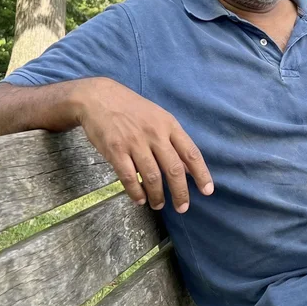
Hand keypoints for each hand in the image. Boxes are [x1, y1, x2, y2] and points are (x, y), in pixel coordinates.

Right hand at [74, 78, 212, 212]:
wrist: (99, 98)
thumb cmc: (133, 109)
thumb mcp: (159, 118)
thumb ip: (173, 141)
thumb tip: (188, 168)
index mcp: (169, 125)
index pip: (191, 153)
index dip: (201, 174)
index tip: (207, 191)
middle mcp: (155, 134)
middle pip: (173, 169)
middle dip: (180, 192)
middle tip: (183, 207)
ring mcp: (135, 142)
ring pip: (152, 176)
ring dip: (157, 195)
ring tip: (159, 205)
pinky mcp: (115, 150)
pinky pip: (129, 177)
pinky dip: (136, 192)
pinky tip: (140, 199)